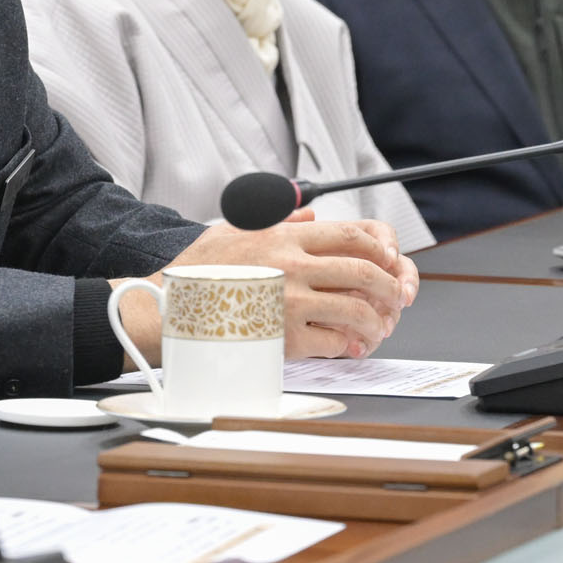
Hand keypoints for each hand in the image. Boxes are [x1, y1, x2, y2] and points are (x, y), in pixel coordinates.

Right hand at [174, 217, 417, 359]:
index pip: (351, 234)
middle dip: (389, 286)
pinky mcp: (284, 337)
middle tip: (395, 296)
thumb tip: (308, 215)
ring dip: (375, 321)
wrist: (167, 308)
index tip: (388, 260)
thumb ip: (276, 220)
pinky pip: (332, 342)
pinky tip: (349, 347)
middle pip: (363, 271)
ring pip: (355, 309)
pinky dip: (348, 346)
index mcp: (284, 238)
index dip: (380, 248)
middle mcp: (292, 266)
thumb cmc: (197, 270)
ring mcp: (289, 302)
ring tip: (377, 328)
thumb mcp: (234, 229)